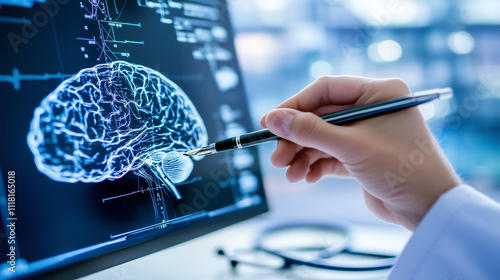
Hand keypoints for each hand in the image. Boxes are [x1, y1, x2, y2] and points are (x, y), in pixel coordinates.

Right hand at [261, 76, 460, 230]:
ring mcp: (368, 132)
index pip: (326, 90)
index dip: (295, 105)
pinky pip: (332, 154)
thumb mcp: (350, 146)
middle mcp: (373, 108)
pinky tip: (307, 177)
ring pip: (324, 138)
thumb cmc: (400, 169)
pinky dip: (317, 165)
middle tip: (277, 158)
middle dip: (297, 138)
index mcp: (378, 93)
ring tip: (290, 174)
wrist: (430, 209)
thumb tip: (272, 118)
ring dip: (303, 155)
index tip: (270, 122)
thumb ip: (309, 131)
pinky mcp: (364, 155)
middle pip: (321, 117)